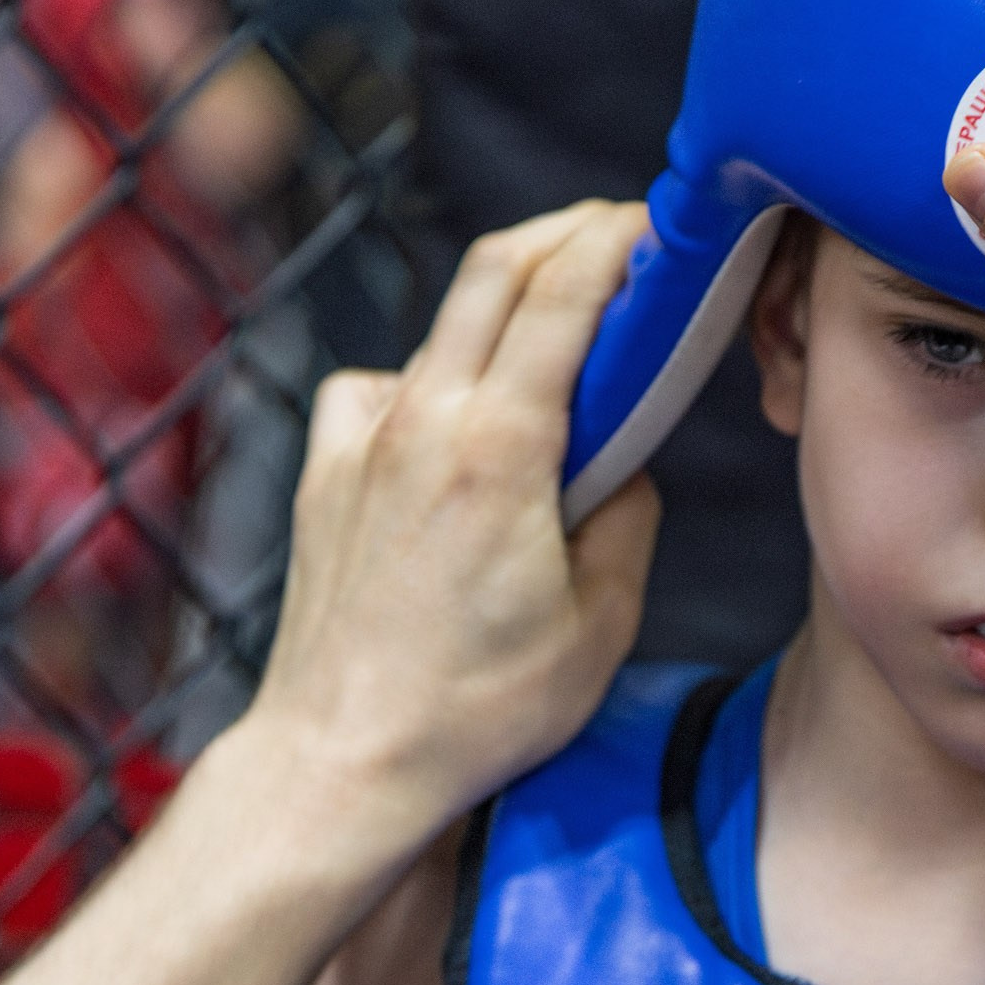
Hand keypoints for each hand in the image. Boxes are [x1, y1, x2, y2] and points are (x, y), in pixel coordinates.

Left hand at [243, 200, 660, 850]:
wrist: (344, 760)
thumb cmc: (475, 710)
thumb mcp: (601, 626)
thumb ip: (628, 520)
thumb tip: (625, 468)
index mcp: (501, 447)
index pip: (565, 294)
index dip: (619, 240)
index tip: (660, 225)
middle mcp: (422, 421)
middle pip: (494, 270)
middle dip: (565, 234)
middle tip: (619, 236)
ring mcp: (363, 441)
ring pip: (441, 331)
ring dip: (504, 309)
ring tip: (554, 335)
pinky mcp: (325, 473)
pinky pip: (377, 388)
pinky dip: (424, 380)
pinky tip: (446, 422)